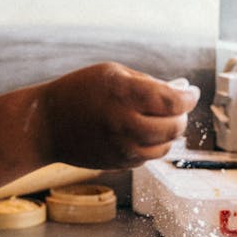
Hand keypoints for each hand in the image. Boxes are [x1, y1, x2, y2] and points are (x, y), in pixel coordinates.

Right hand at [42, 62, 199, 169]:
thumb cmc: (79, 91)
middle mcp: (124, 123)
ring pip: (165, 146)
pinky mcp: (118, 164)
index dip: (188, 98)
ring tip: (157, 119)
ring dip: (168, 133)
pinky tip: (141, 132)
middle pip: (174, 126)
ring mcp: (121, 147)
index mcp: (124, 93)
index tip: (191, 93)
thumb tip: (182, 91)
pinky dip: (153, 145)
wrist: (45, 125)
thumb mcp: (112, 73)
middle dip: (180, 115)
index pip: (173, 101)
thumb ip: (148, 83)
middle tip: (175, 106)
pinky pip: (149, 157)